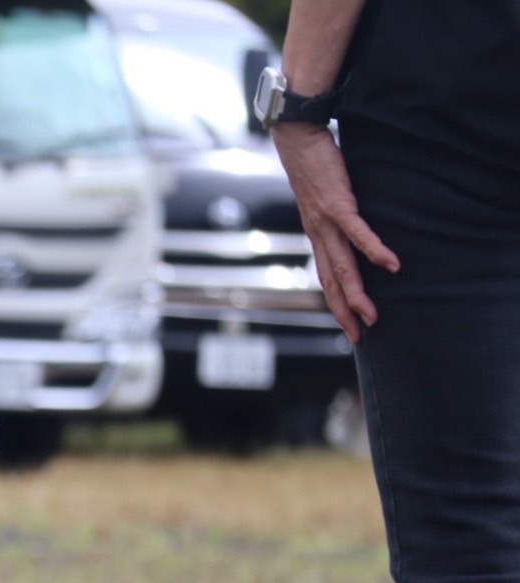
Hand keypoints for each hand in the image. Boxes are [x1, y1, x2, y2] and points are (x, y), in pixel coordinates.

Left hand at [271, 122, 400, 342]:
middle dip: (344, 311)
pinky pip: (358, 232)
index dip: (336, 303)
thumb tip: (352, 228)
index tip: (349, 326)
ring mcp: (326, 222)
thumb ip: (338, 216)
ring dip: (357, 293)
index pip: (326, 277)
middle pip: (332, 282)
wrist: (297, 139)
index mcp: (316, 235)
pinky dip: (374, 250)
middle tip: (358, 337)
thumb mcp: (326, 199)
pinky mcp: (338, 204)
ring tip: (371, 315)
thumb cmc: (315, 166)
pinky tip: (391, 265)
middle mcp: (318, 234)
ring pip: (342, 266)